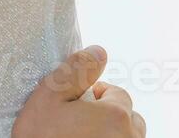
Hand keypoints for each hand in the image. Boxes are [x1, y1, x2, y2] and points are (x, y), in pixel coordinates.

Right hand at [11, 46, 145, 137]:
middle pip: (128, 119)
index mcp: (116, 115)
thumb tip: (99, 51)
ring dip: (110, 136)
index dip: (93, 97)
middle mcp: (130, 137)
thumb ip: (75, 71)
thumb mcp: (47, 99)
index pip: (117, 94)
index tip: (73, 109)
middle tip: (76, 127)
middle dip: (107, 118)